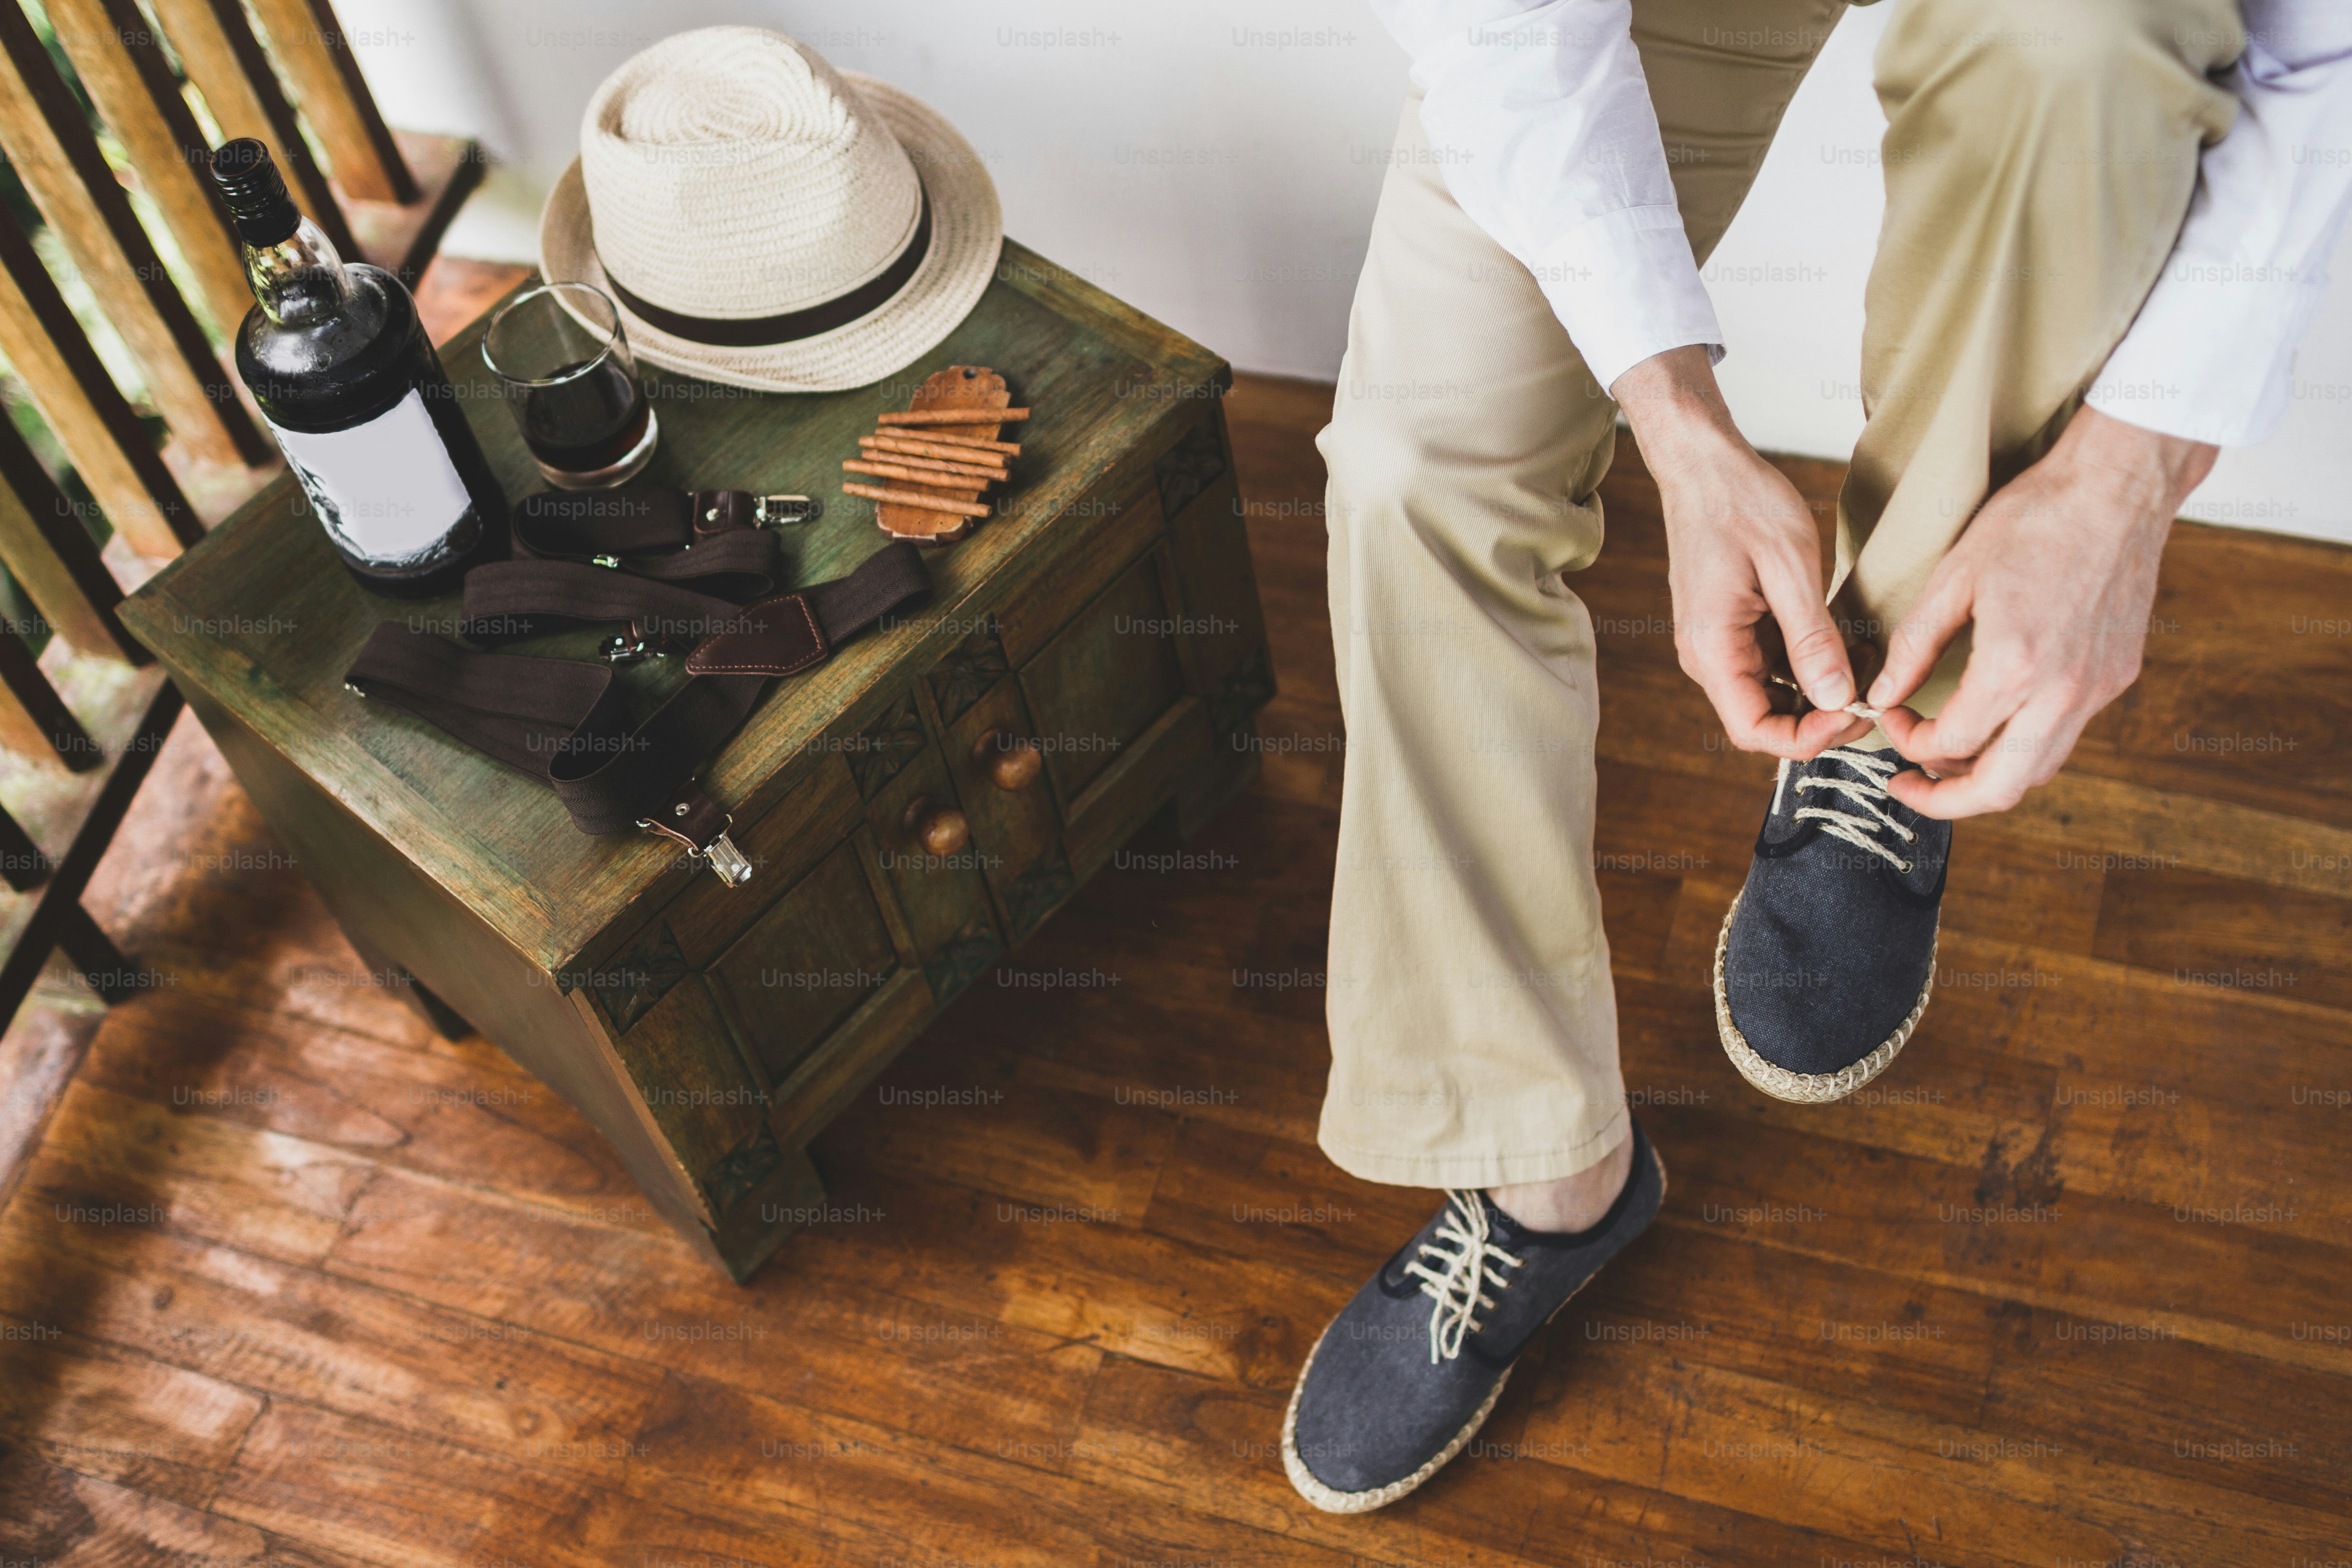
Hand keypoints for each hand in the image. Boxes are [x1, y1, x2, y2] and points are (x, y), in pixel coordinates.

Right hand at [1615, 347, 1870, 758]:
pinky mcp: (1734, 628)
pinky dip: (1812, 664)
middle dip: (1821, 719)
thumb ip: (1811, 639)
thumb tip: (1838, 700)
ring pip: (1772, 696)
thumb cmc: (1740, 502)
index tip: (1854, 714)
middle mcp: (1708, 656)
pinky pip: (1773, 666)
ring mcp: (1719, 644)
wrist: (1702, 463)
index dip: (1807, 739)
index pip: (1754, 730)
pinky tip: (1846, 641)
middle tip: (1874, 695)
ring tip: (1868, 662)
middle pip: (1765, 720)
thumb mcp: (1788, 567)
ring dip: (1821, 692)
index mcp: (1713, 648)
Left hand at [1871, 406, 2215, 818]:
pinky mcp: (2117, 677)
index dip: (1906, 741)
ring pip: (2039, 771)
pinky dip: (2023, 745)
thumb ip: (1913, 647)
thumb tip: (1881, 697)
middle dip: (1947, 800)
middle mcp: (2064, 690)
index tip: (1888, 717)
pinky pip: (2065, 735)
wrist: (2119, 486)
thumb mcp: (1954, 578)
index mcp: (2015, 666)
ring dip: (1988, 778)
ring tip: (1944, 758)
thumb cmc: (2034, 519)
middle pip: (2002, 788)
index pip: (1949, 744)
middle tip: (1908, 785)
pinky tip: (1993, 721)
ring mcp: (2098, 688)